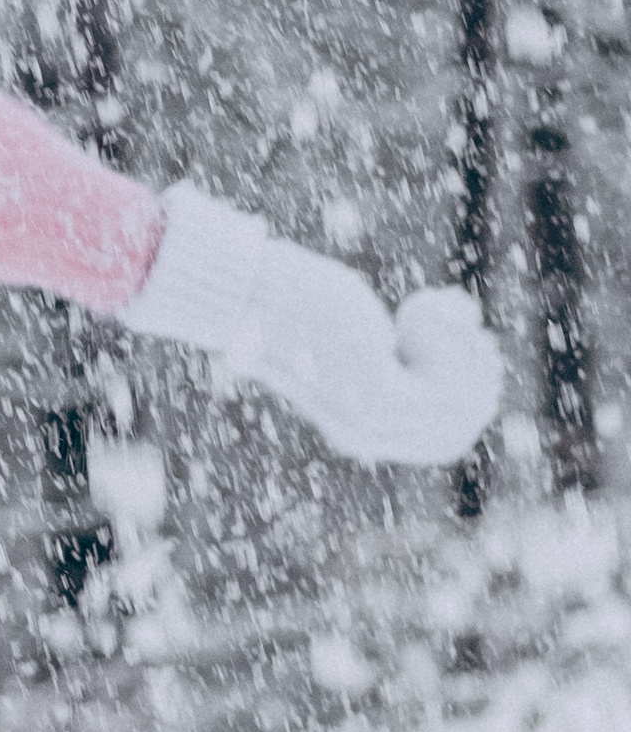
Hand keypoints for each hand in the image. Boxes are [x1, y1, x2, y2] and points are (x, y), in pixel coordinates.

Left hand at [122, 184, 502, 466]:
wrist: (251, 291)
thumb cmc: (296, 301)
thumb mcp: (356, 331)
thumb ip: (397, 346)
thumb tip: (460, 321)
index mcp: (357, 430)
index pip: (443, 440)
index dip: (472, 397)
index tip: (474, 345)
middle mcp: (364, 435)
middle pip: (462, 428)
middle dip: (481, 373)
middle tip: (467, 321)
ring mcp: (371, 419)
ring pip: (463, 406)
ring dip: (470, 352)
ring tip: (439, 307)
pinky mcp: (377, 393)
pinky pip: (446, 386)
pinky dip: (449, 341)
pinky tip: (422, 306)